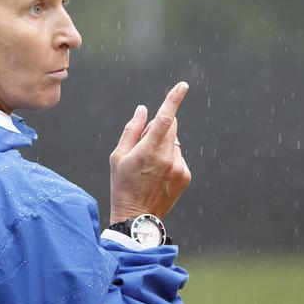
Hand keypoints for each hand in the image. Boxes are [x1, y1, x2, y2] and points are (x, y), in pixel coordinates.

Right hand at [109, 81, 191, 222]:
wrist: (137, 217)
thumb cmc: (122, 185)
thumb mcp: (118, 156)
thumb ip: (132, 130)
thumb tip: (143, 110)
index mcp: (149, 149)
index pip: (165, 118)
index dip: (174, 99)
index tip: (183, 86)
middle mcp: (168, 156)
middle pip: (171, 127)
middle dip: (159, 128)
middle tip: (143, 147)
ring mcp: (179, 167)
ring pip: (174, 143)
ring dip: (164, 146)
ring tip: (149, 168)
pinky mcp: (185, 176)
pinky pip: (178, 157)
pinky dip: (170, 160)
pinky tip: (158, 176)